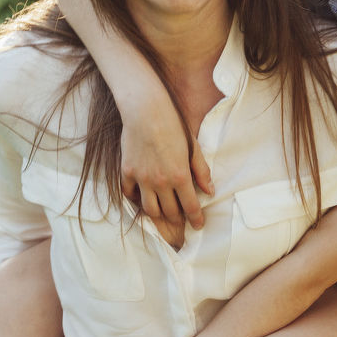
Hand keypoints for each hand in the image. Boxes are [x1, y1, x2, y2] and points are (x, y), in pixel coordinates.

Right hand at [119, 99, 213, 231]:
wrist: (146, 111)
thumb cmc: (173, 125)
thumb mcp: (193, 147)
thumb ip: (202, 171)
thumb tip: (209, 191)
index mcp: (180, 176)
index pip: (190, 207)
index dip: (196, 219)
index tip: (198, 225)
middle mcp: (161, 182)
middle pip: (170, 212)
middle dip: (178, 218)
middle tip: (181, 218)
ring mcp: (142, 179)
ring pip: (149, 209)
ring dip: (158, 214)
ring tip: (163, 212)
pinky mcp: (127, 172)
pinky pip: (130, 194)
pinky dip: (136, 198)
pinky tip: (142, 195)